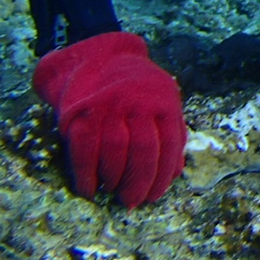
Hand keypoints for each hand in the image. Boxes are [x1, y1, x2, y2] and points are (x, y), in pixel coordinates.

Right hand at [33, 31, 187, 206]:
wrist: (99, 57)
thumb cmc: (138, 88)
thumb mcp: (165, 100)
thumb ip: (172, 133)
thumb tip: (176, 173)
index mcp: (165, 102)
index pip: (168, 147)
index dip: (161, 176)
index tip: (154, 196)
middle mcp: (138, 103)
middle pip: (143, 152)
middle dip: (139, 183)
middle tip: (133, 201)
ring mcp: (109, 107)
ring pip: (115, 152)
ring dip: (114, 180)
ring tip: (114, 193)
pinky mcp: (82, 112)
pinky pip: (84, 150)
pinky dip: (86, 175)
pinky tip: (90, 189)